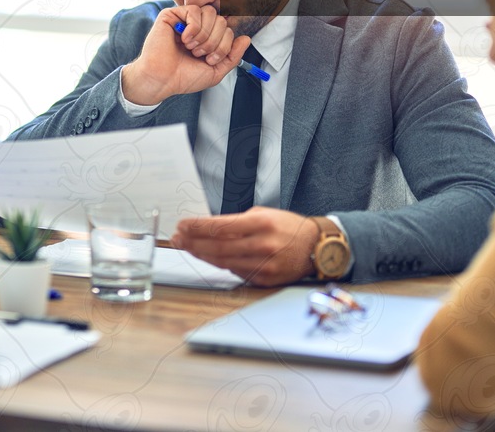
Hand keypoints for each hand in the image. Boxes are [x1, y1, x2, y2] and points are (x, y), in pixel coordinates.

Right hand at [121, 5, 250, 105]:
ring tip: (191, 47)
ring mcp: (184, 20)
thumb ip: (233, 56)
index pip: (228, 30)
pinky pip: (194, 10)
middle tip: (199, 54)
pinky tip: (185, 39)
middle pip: (222, 20)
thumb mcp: (215, 70)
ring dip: (204, 35)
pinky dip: (193, 28)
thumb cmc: (183, 77)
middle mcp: (197, 27)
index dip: (224, 46)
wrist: (162, 80)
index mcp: (207, 38)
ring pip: (210, 13)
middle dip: (215, 42)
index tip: (209, 60)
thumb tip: (246, 38)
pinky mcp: (171, 15)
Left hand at [170, 207, 319, 286]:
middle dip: (193, 241)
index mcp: (261, 224)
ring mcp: (264, 265)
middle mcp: (262, 245)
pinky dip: (219, 264)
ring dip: (201, 254)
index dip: (197, 226)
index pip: (220, 226)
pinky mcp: (265, 279)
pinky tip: (207, 256)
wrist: (316, 246)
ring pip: (223, 261)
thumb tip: (206, 228)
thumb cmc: (287, 227)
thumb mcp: (262, 214)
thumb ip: (236, 223)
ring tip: (186, 246)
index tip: (182, 224)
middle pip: (217, 246)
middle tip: (177, 237)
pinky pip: (235, 272)